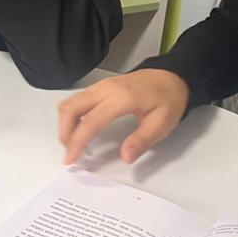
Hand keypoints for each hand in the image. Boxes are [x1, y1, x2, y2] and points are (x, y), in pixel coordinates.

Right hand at [57, 69, 188, 164]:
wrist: (172, 77)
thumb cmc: (169, 100)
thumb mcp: (162, 124)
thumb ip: (142, 140)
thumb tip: (126, 157)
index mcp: (122, 98)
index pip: (91, 121)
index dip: (78, 141)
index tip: (71, 159)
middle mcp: (106, 88)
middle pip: (71, 108)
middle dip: (65, 133)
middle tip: (70, 153)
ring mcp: (101, 85)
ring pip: (70, 102)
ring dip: (65, 124)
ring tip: (73, 144)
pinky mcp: (99, 86)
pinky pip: (77, 99)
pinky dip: (71, 116)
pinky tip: (79, 130)